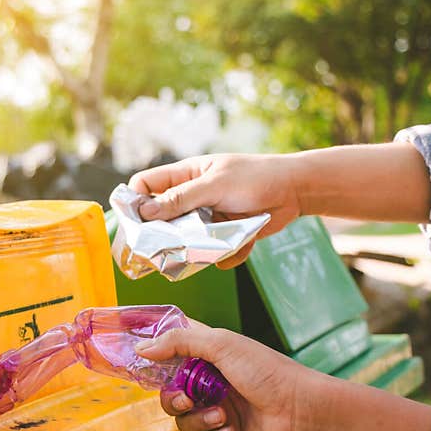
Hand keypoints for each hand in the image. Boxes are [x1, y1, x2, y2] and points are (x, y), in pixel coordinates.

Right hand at [128, 153, 303, 268]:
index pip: (145, 185)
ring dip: (197, 249)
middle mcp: (192, 197)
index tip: (136, 224)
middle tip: (168, 247)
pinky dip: (225, 254)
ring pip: (186, 242)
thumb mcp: (215, 184)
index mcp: (185, 176)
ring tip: (210, 247)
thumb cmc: (256, 177)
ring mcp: (207, 218)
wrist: (295, 191)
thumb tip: (145, 211)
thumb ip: (181, 198)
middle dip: (165, 235)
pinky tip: (240, 244)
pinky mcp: (224, 236)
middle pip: (161, 220)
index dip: (135, 202)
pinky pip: (213, 253)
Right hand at [135, 321, 313, 430]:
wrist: (299, 410)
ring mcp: (216, 405)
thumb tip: (142, 348)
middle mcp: (207, 378)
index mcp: (206, 351)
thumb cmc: (266, 371)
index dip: (153, 354)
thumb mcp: (221, 345)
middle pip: (167, 391)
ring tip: (221, 416)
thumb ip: (180, 342)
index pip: (170, 347)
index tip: (139, 361)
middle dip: (172, 399)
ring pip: (182, 418)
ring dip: (197, 419)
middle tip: (187, 399)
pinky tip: (231, 430)